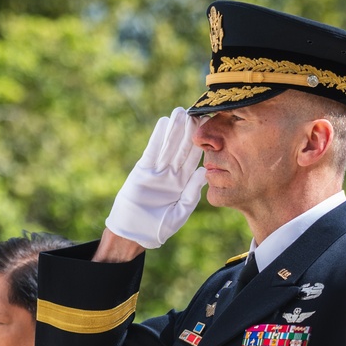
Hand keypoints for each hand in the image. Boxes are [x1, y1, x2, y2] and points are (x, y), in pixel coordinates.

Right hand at [105, 106, 207, 248]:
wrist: (133, 233)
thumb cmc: (157, 228)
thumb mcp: (179, 213)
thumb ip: (191, 194)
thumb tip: (204, 171)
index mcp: (183, 184)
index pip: (194, 160)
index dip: (202, 145)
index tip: (211, 129)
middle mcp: (171, 175)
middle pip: (182, 149)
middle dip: (189, 132)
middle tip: (198, 112)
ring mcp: (156, 171)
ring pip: (168, 146)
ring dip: (174, 130)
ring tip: (180, 112)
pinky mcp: (142, 170)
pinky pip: (151, 151)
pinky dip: (157, 138)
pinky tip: (163, 123)